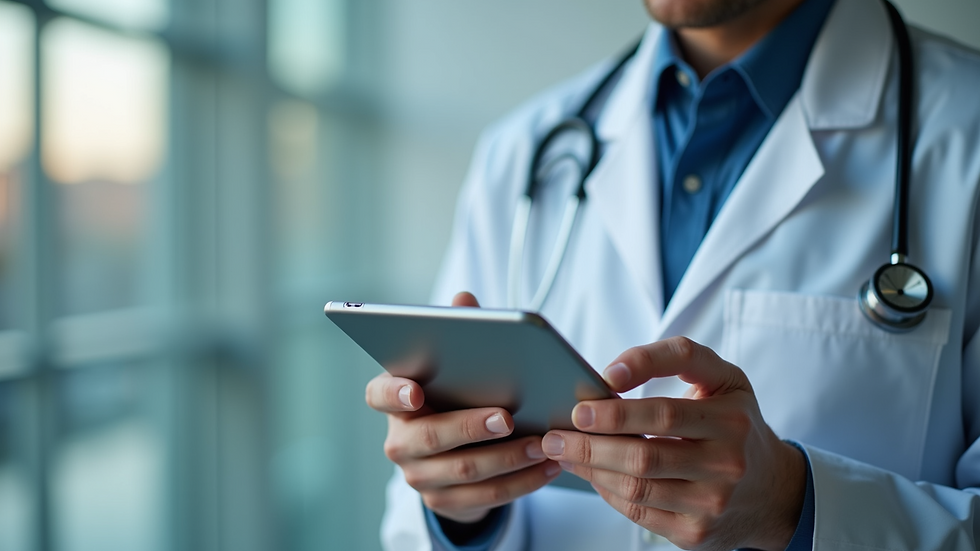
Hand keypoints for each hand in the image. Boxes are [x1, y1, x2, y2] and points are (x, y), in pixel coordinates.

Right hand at [365, 292, 560, 523]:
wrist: (450, 455)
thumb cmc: (452, 396)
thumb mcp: (452, 367)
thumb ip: (457, 332)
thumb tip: (465, 297)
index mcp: (393, 400)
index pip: (379, 394)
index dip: (394, 393)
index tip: (415, 390)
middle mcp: (399, 441)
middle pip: (431, 436)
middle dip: (471, 427)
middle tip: (507, 417)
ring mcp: (419, 475)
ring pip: (465, 469)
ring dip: (508, 458)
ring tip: (543, 443)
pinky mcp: (444, 501)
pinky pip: (486, 497)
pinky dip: (521, 482)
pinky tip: (549, 467)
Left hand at [542, 337, 805, 550]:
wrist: (773, 489)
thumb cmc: (736, 421)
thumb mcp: (722, 377)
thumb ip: (673, 357)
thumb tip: (614, 371)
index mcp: (731, 420)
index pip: (664, 414)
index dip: (618, 411)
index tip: (580, 405)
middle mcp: (726, 465)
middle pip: (642, 457)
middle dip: (589, 444)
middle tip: (554, 433)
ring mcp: (712, 504)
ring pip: (636, 487)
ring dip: (590, 469)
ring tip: (562, 451)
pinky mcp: (696, 533)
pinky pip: (639, 512)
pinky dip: (606, 492)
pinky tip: (590, 473)